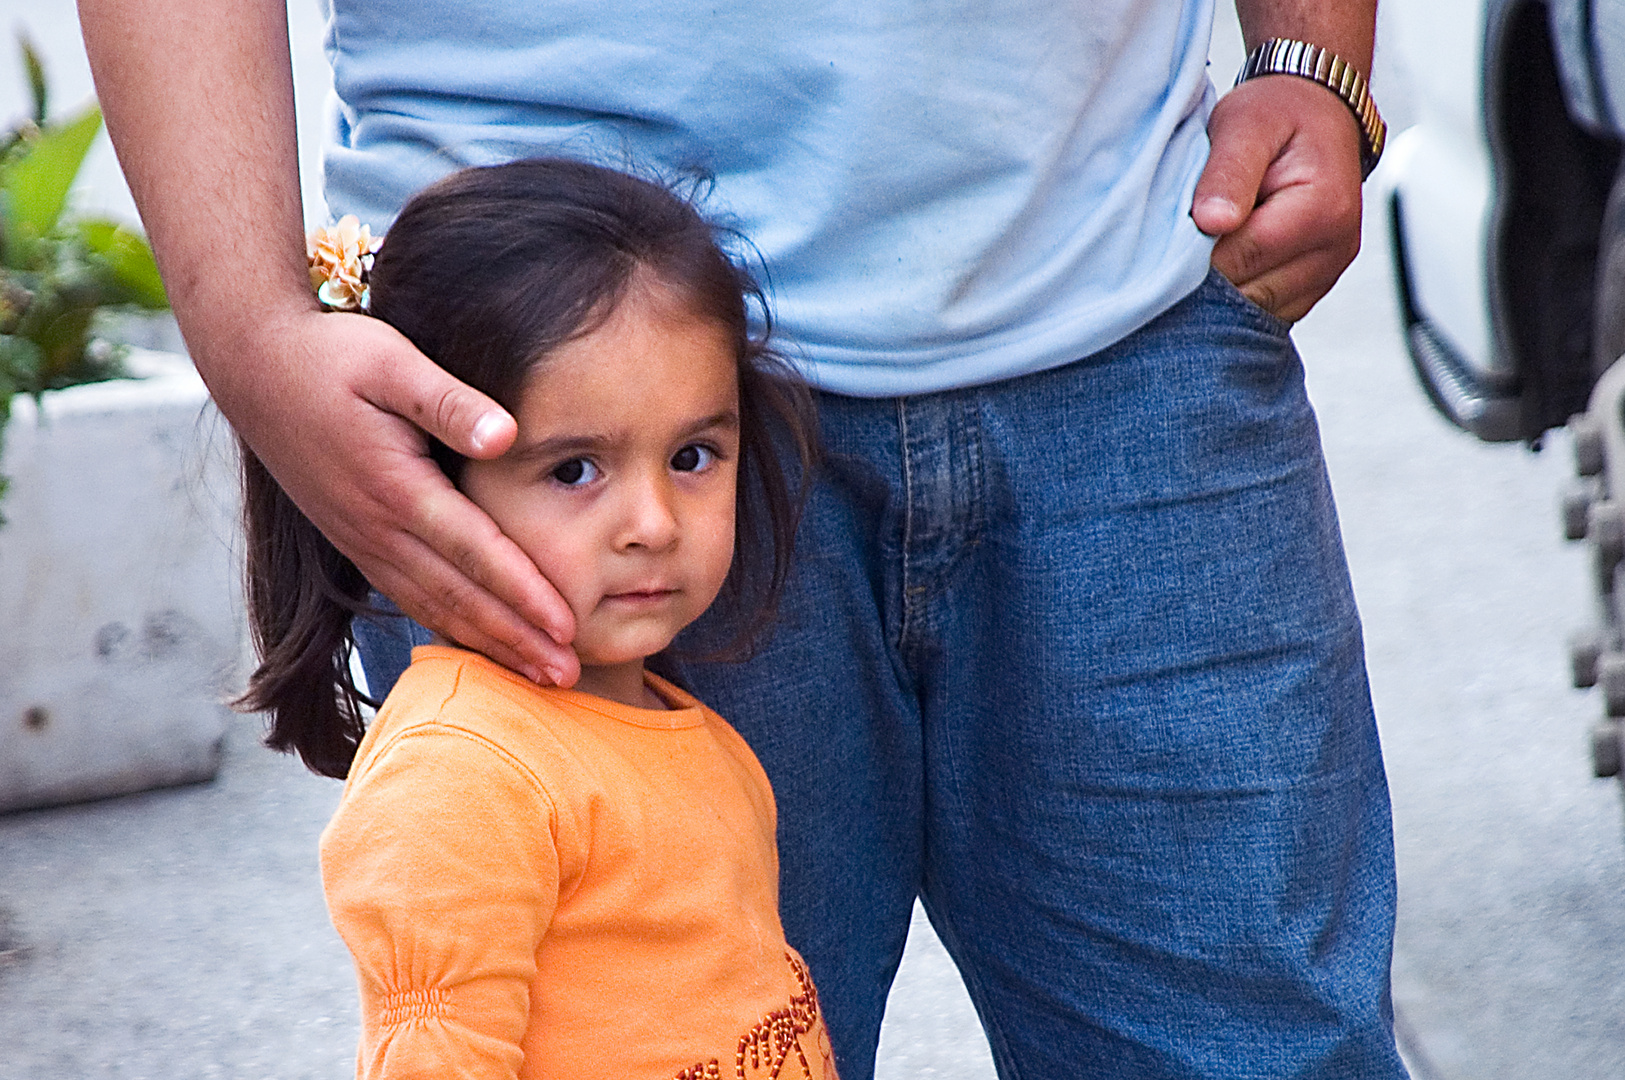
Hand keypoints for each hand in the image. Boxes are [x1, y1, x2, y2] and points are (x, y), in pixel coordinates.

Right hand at [222, 307, 579, 685]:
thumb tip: (507, 435)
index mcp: (396, 488)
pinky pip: (409, 597)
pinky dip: (450, 626)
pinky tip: (481, 644)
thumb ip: (449, 402)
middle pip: (459, 597)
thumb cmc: (331, 354)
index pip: (475, 552)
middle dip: (517, 640)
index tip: (567, 627)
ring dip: (489, 644)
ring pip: (434, 607)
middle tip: (568, 677)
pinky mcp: (355, 538)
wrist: (254, 364)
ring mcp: (362, 539)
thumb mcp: (392, 361)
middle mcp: (377, 527)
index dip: (524, 593)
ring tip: (539, 674)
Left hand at [1190, 74, 1364, 322]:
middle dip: (1206, 276)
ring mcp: (1326, 274)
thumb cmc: (1277, 115)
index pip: (1243, 257)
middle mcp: (1334, 249)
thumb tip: (1211, 222)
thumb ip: (1228, 172)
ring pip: (1253, 311)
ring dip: (1220, 290)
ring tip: (1204, 247)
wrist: (1315, 113)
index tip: (1170, 234)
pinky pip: (1263, 312)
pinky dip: (1236, 295)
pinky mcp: (1310, 288)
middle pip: (1248, 293)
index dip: (1197, 254)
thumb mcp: (1246, 125)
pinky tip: (1222, 261)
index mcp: (1323, 209)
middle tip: (1177, 242)